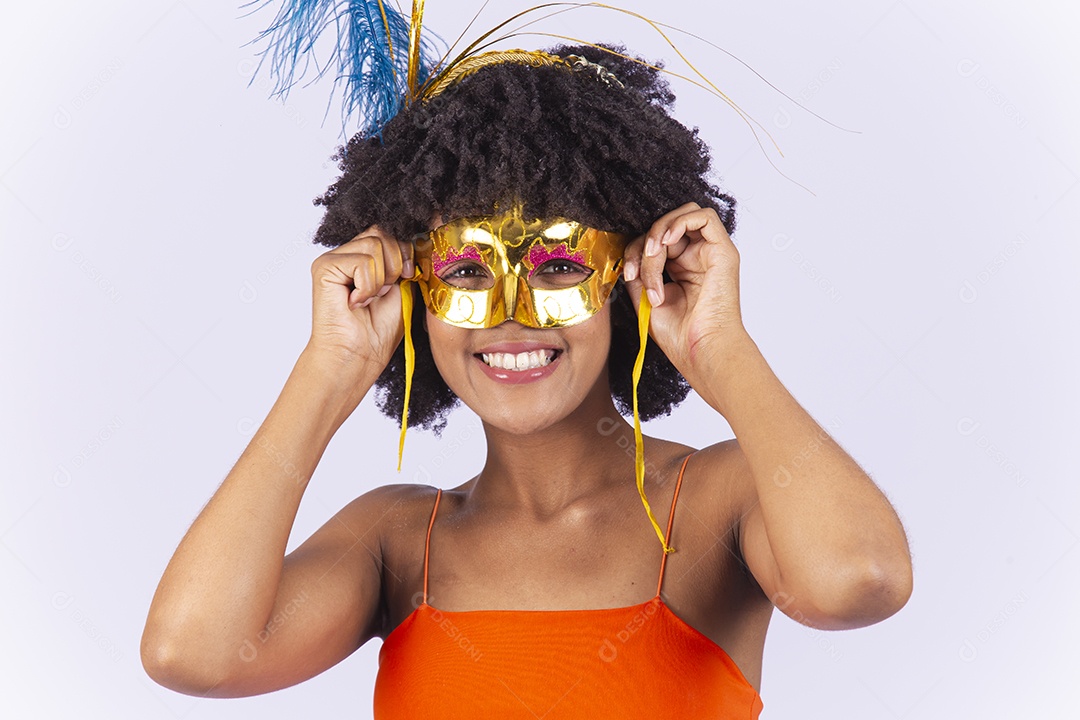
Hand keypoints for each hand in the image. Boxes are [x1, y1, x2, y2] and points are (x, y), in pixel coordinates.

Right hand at [307, 227, 414, 367]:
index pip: (387, 233)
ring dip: (381, 278)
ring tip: (369, 299)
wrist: (360, 355)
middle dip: (395, 264)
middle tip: (384, 293)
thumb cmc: (379, 329)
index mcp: (362, 257)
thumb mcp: (402, 287)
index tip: (408, 276)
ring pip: (374, 244)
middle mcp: (345, 254)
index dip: (404, 252)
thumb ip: (405, 261)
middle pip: (381, 233)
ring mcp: (333, 259)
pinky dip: (368, 286)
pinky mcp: (324, 267)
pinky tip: (356, 303)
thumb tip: (417, 240)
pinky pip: (363, 261)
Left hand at [622, 202, 748, 371]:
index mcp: (679, 270)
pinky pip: (704, 216)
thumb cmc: (679, 335)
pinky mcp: (724, 251)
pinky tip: (668, 242)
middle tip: (638, 271)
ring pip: (682, 217)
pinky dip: (680, 222)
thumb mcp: (645, 298)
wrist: (700, 350)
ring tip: (653, 256)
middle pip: (666, 227)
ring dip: (659, 232)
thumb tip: (629, 254)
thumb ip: (639, 272)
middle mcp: (696, 259)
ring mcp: (710, 254)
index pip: (655, 241)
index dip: (636, 251)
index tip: (629, 275)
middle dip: (644, 244)